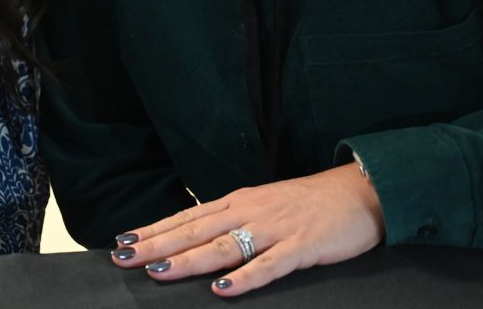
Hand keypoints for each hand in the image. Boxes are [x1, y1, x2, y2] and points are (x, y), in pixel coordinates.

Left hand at [109, 164, 383, 296]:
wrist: (358, 192)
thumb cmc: (309, 203)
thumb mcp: (264, 205)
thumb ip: (233, 220)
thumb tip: (197, 236)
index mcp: (239, 202)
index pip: (187, 217)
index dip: (155, 230)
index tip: (123, 241)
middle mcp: (249, 212)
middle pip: (195, 231)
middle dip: (157, 245)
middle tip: (124, 257)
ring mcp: (274, 229)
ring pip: (223, 247)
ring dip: (189, 260)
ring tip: (160, 271)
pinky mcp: (301, 247)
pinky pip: (269, 265)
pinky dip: (245, 278)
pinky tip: (223, 289)